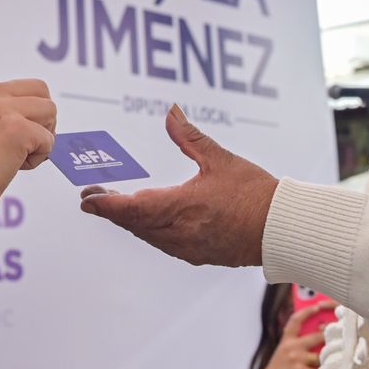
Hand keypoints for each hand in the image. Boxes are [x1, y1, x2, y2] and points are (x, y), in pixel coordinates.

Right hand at [0, 79, 56, 219]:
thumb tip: (27, 124)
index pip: (15, 90)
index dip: (18, 116)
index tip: (2, 140)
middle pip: (39, 90)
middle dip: (41, 118)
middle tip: (27, 143)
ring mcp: (2, 109)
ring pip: (49, 110)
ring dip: (42, 136)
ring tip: (20, 156)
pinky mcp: (17, 129)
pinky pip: (48, 139)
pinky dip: (39, 156)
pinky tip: (17, 168)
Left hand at [79, 105, 277, 265]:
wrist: (281, 228)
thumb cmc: (255, 194)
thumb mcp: (220, 159)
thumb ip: (189, 137)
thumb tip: (171, 113)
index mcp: (181, 207)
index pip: (131, 208)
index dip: (105, 204)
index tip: (86, 198)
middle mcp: (179, 232)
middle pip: (133, 222)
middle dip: (111, 209)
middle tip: (93, 196)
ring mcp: (187, 247)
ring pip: (146, 234)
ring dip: (129, 220)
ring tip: (114, 205)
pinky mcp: (197, 255)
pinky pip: (162, 243)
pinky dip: (148, 230)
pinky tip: (146, 220)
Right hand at [258, 300, 335, 368]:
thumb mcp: (284, 351)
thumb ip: (297, 342)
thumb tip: (319, 334)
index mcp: (287, 340)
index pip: (296, 320)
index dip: (307, 312)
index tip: (317, 307)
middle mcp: (291, 347)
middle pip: (316, 336)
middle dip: (329, 336)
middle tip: (340, 335)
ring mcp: (297, 359)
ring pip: (321, 354)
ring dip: (329, 357)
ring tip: (337, 358)